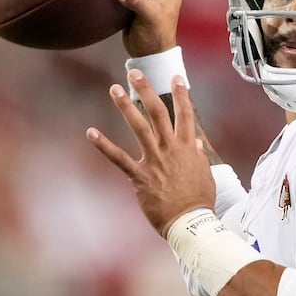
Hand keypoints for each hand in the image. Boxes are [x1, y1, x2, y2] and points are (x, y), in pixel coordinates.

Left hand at [87, 72, 215, 235]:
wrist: (190, 223)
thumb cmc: (199, 201)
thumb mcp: (205, 175)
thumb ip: (198, 156)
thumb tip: (196, 142)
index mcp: (188, 148)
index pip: (185, 115)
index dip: (182, 95)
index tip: (177, 78)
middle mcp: (170, 149)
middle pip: (158, 112)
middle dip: (147, 90)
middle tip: (134, 72)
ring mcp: (154, 161)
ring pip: (139, 128)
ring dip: (126, 107)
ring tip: (115, 89)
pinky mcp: (139, 176)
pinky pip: (118, 158)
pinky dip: (104, 145)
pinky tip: (90, 132)